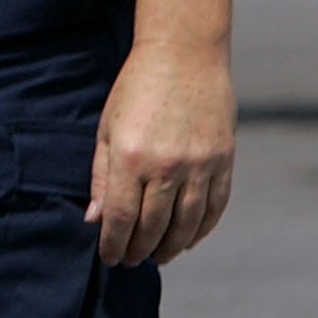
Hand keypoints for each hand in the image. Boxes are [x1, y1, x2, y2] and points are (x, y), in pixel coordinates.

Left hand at [88, 38, 234, 265]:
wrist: (183, 56)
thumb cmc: (136, 90)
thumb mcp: (107, 129)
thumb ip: (101, 176)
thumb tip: (94, 220)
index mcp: (130, 157)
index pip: (121, 218)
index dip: (113, 243)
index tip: (108, 258)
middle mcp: (167, 166)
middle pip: (153, 226)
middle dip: (139, 249)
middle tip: (131, 261)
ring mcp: (200, 165)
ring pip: (187, 224)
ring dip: (171, 247)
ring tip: (157, 257)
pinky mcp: (223, 161)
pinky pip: (215, 208)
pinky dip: (201, 230)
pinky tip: (187, 239)